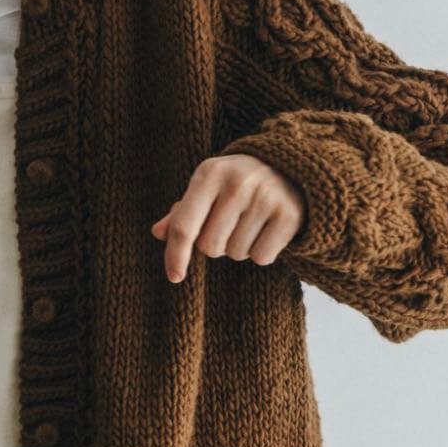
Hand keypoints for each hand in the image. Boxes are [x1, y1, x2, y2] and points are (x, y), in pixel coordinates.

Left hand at [150, 154, 306, 282]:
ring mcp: (265, 197)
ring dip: (239, 248)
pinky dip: (261, 252)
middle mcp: (237, 183)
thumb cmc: (236, 183)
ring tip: (251, 223)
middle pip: (210, 246)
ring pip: (236, 254)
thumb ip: (182, 212)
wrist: (290, 169)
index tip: (174, 277)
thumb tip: (157, 233)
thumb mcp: (207, 188)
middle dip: (216, 245)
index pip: (185, 225)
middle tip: (230, 225)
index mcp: (210, 173)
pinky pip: (261, 257)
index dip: (176, 254)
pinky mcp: (288, 215)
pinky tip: (268, 230)